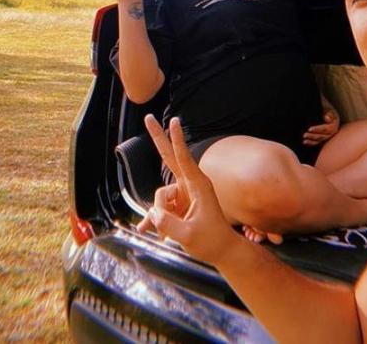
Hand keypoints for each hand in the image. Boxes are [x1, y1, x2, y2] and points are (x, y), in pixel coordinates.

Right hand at [141, 114, 239, 263]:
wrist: (221, 250)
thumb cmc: (211, 241)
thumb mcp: (188, 235)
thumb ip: (168, 224)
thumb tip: (152, 215)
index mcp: (198, 186)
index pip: (184, 158)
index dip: (177, 139)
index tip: (174, 121)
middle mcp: (189, 185)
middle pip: (170, 157)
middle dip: (158, 138)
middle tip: (148, 117)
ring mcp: (182, 194)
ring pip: (159, 197)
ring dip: (159, 215)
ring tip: (170, 233)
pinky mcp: (177, 205)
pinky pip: (158, 209)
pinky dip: (154, 221)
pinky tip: (145, 230)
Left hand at [303, 103, 339, 145]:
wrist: (323, 107)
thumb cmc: (325, 106)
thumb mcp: (327, 107)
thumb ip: (328, 112)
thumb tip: (326, 118)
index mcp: (334, 124)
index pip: (325, 128)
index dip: (317, 129)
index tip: (309, 129)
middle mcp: (332, 131)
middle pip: (323, 136)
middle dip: (313, 136)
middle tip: (304, 135)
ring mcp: (328, 135)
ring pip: (320, 140)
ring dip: (311, 140)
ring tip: (304, 139)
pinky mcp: (323, 138)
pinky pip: (318, 142)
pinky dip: (311, 142)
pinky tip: (305, 142)